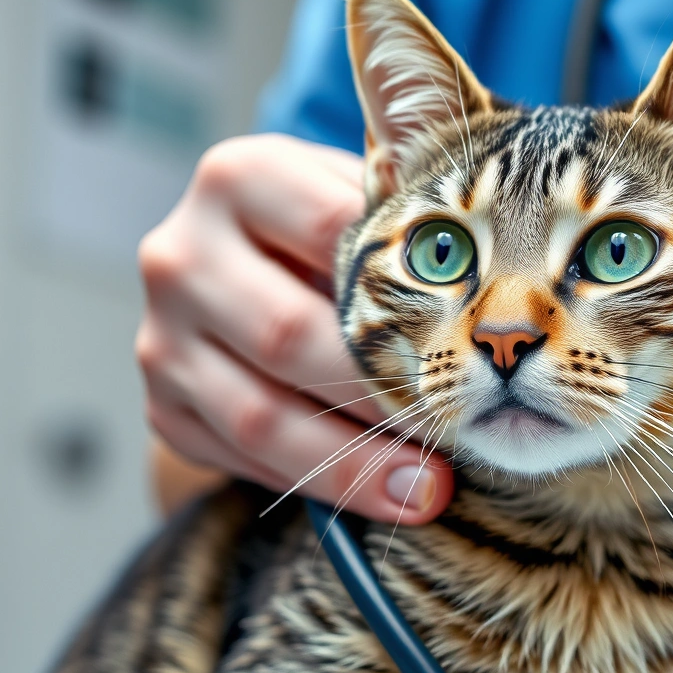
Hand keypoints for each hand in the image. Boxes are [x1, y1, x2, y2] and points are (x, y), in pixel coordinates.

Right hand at [135, 134, 453, 522]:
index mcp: (237, 177)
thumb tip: (512, 239)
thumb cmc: (327, 230)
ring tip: (431, 487)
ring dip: (355, 461)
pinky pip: (241, 459)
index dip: (406, 288)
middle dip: (384, 392)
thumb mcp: (357, 193)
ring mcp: (160, 336)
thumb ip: (407, 205)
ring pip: (261, 415)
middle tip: (461, 428)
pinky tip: (382, 495)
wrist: (237, 274)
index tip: (474, 334)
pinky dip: (318, 483)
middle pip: (290, 334)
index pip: (332, 232)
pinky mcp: (163, 405)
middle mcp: (181, 254)